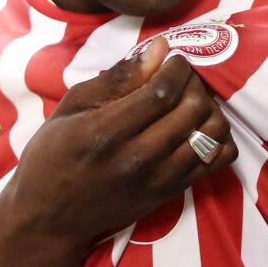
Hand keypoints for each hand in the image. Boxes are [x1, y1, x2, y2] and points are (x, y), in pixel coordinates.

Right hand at [0, 37, 238, 255]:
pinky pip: (216, 161)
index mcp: (106, 132)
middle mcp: (137, 159)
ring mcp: (158, 180)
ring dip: (208, 108)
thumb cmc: (54, 154)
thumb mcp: (72, 106)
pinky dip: (217, 138)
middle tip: (180, 78)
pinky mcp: (170, 193)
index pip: (162, 91)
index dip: (176, 67)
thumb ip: (118, 78)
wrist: (50, 217)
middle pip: (192, 109)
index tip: (171, 59)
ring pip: (212, 134)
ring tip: (188, 101)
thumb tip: (159, 49)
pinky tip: (196, 128)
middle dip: (193, 83)